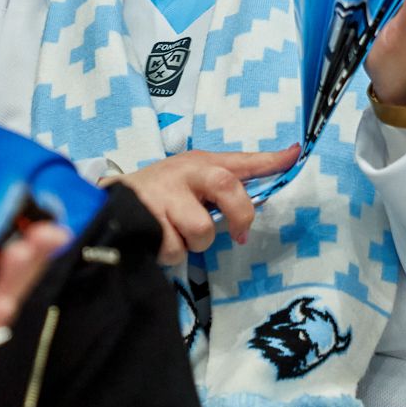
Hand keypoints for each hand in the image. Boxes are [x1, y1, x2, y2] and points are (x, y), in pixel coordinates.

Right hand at [114, 147, 299, 263]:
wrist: (110, 203)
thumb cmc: (162, 192)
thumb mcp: (192, 180)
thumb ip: (225, 185)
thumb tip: (265, 195)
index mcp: (200, 164)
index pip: (241, 160)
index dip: (270, 159)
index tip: (295, 154)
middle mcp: (184, 173)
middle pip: (226, 187)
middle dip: (239, 214)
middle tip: (239, 233)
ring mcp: (164, 196)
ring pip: (201, 230)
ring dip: (194, 242)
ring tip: (177, 232)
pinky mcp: (146, 221)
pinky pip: (175, 249)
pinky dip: (171, 252)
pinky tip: (158, 238)